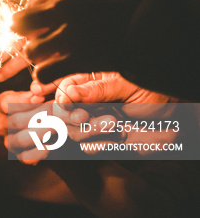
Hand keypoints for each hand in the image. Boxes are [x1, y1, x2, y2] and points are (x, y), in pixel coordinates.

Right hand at [0, 90, 51, 163]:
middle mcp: (0, 125)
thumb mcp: (40, 90)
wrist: (52, 121)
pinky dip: (41, 151)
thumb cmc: (42, 101)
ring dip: (42, 132)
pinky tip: (53, 143)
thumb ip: (39, 88)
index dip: (24, 101)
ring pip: (21, 139)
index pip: (6, 103)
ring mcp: (9, 142)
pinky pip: (28, 157)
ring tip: (58, 125)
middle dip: (38, 116)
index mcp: (0, 105)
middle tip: (57, 112)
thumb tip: (37, 92)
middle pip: (15, 121)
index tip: (41, 98)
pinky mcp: (20, 156)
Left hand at [11, 0, 139, 83]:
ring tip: (52, 60)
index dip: (31, 23)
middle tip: (41, 46)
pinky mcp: (79, 57)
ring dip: (39, 59)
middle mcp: (64, 5)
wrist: (156, 27)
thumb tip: (24, 17)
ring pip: (30, 50)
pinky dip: (45, 76)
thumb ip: (60, 2)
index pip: (28, 6)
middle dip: (29, 37)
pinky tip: (53, 74)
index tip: (40, 31)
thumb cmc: (122, 12)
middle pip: (20, 26)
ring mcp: (71, 31)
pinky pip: (43, 71)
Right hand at [53, 72, 178, 154]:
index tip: (63, 101)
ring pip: (73, 132)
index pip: (62, 88)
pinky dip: (101, 145)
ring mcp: (92, 124)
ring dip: (89, 131)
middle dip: (70, 117)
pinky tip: (118, 138)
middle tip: (84, 118)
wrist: (172, 117)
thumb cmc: (150, 93)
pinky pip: (88, 148)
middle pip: (60, 113)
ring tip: (114, 124)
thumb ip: (97, 90)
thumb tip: (69, 92)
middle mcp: (86, 104)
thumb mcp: (125, 85)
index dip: (58, 96)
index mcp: (88, 83)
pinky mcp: (101, 142)